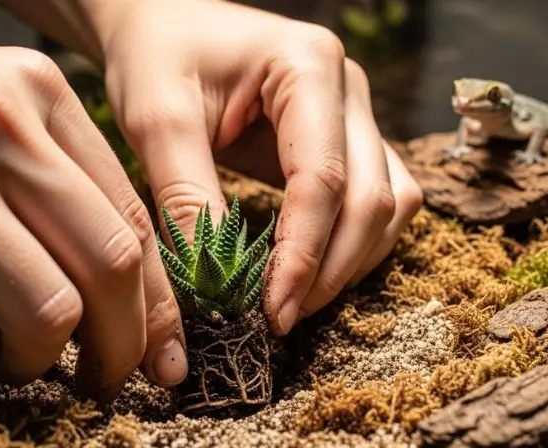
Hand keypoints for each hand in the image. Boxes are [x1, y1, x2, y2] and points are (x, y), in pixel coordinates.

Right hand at [0, 14, 186, 401]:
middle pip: (109, 267)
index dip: (159, 303)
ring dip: (34, 360)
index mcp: (35, 91)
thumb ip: (56, 170)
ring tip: (7, 353)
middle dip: (122, 346)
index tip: (161, 352)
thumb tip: (126, 278)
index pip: (132, 218)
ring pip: (45, 315)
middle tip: (105, 379)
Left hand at [88, 0, 423, 334]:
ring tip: (295, 301)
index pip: (324, 179)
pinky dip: (356, 243)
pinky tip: (313, 270)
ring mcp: (357, 112)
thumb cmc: (157, 58)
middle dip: (330, 269)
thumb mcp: (157, 120)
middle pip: (371, 198)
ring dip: (352, 261)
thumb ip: (188, 197)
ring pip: (391, 204)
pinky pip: (380, 199)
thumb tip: (215, 286)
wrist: (164, 24)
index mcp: (308, 66)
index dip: (303, 255)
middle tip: (279, 318)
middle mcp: (349, 87)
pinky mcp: (350, 138)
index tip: (270, 311)